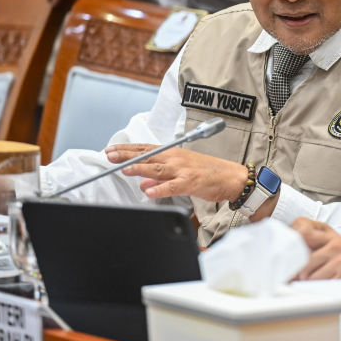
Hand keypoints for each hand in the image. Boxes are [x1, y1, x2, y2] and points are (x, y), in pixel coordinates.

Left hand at [105, 144, 247, 202]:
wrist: (230, 177)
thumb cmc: (207, 173)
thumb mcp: (181, 171)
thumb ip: (161, 178)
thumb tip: (143, 184)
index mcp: (173, 153)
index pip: (146, 149)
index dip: (127, 149)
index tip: (111, 149)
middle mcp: (175, 158)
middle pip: (148, 156)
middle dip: (127, 156)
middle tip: (110, 155)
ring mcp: (183, 170)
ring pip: (157, 169)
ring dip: (140, 168)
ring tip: (125, 170)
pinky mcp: (191, 182)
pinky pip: (173, 186)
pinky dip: (160, 189)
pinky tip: (149, 192)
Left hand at [291, 218, 340, 279]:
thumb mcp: (336, 243)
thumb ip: (316, 245)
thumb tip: (292, 260)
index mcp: (329, 232)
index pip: (300, 228)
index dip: (292, 241)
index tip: (290, 253)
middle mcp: (333, 241)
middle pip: (302, 254)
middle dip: (298, 268)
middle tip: (299, 275)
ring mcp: (339, 256)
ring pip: (309, 273)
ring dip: (311, 281)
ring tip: (320, 279)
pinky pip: (321, 283)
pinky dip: (322, 287)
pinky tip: (331, 283)